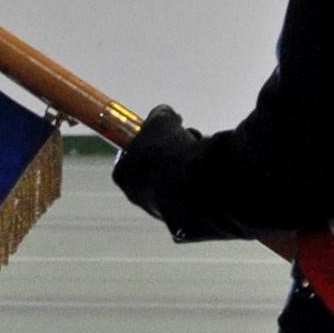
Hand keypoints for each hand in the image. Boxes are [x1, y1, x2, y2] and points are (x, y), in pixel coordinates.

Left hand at [108, 103, 204, 226]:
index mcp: (123, 174)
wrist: (193, 183)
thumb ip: (160, 115)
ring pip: (177, 179)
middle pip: (156, 166)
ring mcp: (163, 209)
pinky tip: (211, 169)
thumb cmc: (168, 150)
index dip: (150, 138)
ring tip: (201, 152)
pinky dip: (204, 178)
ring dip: (191, 161)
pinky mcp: (186, 219)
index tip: (165, 129)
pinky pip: (194, 192)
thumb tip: (164, 113)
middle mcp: (139, 196)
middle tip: (187, 138)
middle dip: (174, 149)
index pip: (131, 153)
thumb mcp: (161, 121)